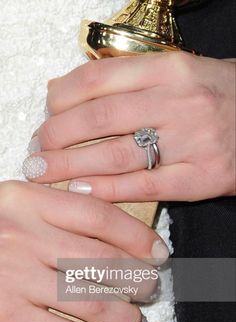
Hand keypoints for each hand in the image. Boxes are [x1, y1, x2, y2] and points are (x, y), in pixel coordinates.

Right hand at [0, 181, 165, 321]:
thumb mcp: (17, 204)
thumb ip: (58, 209)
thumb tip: (109, 227)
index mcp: (30, 202)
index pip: (100, 216)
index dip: (137, 235)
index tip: (157, 250)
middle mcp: (26, 237)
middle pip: (103, 260)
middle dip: (138, 278)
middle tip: (151, 286)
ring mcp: (16, 278)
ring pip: (92, 300)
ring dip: (125, 315)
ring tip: (136, 320)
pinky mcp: (7, 318)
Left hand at [24, 52, 234, 200]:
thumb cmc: (216, 94)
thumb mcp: (177, 72)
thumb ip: (128, 79)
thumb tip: (68, 88)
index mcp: (170, 69)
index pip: (98, 78)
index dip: (62, 97)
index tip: (46, 112)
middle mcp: (179, 102)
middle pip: (99, 119)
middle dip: (57, 136)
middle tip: (38, 149)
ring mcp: (191, 142)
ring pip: (116, 154)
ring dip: (71, 166)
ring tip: (45, 171)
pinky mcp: (200, 177)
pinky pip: (143, 184)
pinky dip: (107, 189)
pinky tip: (81, 191)